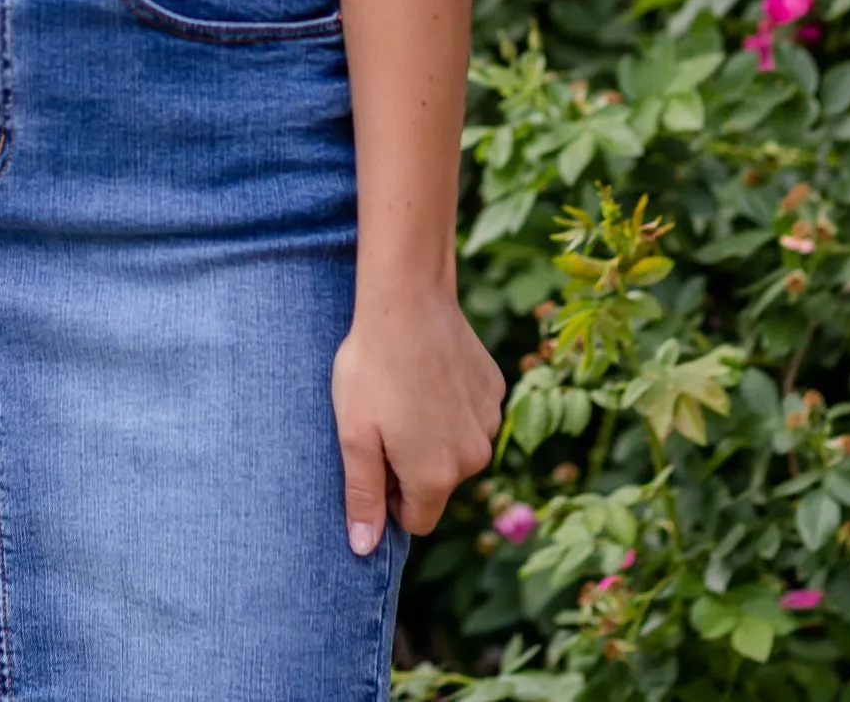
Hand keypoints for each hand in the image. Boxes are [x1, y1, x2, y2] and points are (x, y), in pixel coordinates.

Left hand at [332, 289, 504, 554]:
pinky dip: (451, 403)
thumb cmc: (372, 368)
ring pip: (456, 448)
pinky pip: (471, 414)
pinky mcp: (495, 389)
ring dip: (433, 433)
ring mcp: (489, 422)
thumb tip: (364, 548)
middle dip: (412, 464)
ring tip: (406, 392)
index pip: (416, 521)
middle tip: (385, 419)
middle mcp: (473, 458)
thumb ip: (362, 495)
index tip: (374, 459)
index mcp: (436, 477)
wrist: (407, 301)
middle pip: (437, 484)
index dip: (390, 497)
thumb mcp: (353, 435)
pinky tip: (428, 373)